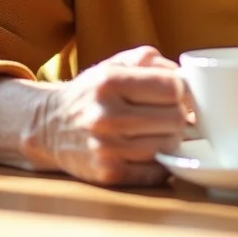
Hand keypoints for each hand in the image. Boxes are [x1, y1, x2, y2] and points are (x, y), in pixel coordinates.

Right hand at [20, 45, 185, 186]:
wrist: (48, 126)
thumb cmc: (92, 92)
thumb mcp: (115, 64)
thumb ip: (153, 62)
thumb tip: (189, 81)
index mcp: (109, 81)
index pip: (171, 87)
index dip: (181, 91)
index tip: (177, 94)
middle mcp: (106, 115)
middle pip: (175, 118)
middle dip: (178, 115)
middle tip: (168, 114)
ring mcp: (106, 147)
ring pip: (169, 145)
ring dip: (170, 139)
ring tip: (157, 131)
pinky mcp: (108, 174)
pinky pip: (156, 171)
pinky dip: (160, 161)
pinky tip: (149, 150)